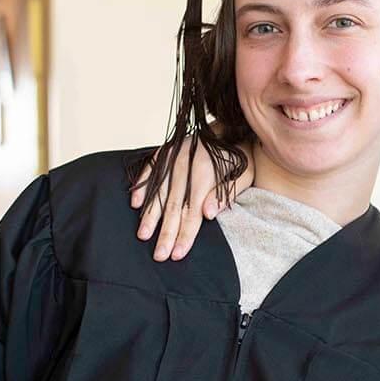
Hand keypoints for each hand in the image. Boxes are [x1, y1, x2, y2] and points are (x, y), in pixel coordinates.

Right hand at [130, 139, 253, 260]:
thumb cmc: (241, 156)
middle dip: (166, 232)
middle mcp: (187, 162)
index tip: (178, 254)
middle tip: (159, 255)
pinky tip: (135, 204)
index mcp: (207, 170)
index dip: (186, 234)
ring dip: (150, 215)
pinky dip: (142, 186)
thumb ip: (226, 194)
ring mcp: (174, 155)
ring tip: (142, 235)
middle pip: (174, 205)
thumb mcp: (244, 174)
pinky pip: (151, 170)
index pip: (193, 210)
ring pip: (158, 190)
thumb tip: (208, 214)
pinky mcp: (166, 150)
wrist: (233, 125)